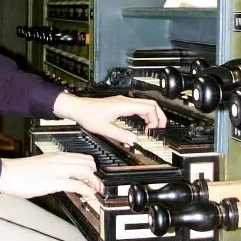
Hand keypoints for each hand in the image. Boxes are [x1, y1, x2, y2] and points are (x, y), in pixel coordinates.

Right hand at [0, 152, 102, 198]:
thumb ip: (53, 167)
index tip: (94, 174)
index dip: (91, 166)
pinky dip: (87, 190)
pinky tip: (89, 195)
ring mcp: (58, 170)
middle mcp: (60, 160)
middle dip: (96, 173)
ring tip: (96, 189)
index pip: (81, 156)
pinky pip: (77, 185)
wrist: (9, 173)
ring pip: (85, 171)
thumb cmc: (21, 171)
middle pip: (88, 162)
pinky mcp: (54, 182)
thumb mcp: (41, 164)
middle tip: (97, 183)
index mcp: (56, 155)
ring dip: (94, 182)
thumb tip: (61, 176)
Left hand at [52, 92, 166, 146]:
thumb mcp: (104, 129)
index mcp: (124, 105)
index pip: (148, 108)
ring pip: (145, 103)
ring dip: (153, 114)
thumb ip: (120, 135)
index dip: (155, 118)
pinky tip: (144, 122)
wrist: (78, 108)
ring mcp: (123, 101)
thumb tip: (133, 140)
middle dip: (159, 115)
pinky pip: (138, 106)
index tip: (153, 129)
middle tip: (162, 127)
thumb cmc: (88, 115)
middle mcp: (125, 101)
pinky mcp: (120, 104)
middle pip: (150, 103)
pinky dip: (145, 113)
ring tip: (154, 126)